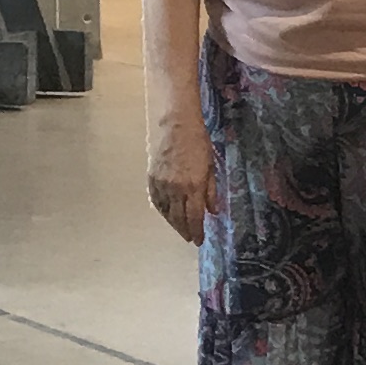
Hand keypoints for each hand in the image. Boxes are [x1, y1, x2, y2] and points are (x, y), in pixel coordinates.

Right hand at [145, 116, 218, 244]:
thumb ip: (211, 191)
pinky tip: (167, 214)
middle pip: (178, 218)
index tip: (199, 241)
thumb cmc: (198, 141)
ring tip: (180, 229)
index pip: (194, 217)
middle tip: (190, 238)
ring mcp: (161, 184)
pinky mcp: (151, 178)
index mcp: (193, 186)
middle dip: (185, 231)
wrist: (174, 123)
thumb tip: (213, 211)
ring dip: (173, 223)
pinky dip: (162, 211)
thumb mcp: (211, 165)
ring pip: (166, 212)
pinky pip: (156, 201)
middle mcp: (175, 189)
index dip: (196, 232)